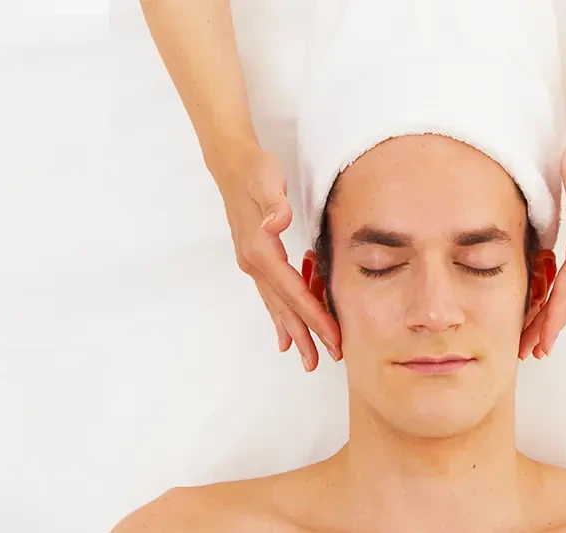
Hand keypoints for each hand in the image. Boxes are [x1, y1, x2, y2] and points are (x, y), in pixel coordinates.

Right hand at [214, 147, 341, 370]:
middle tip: (326, 360)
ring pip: (276, 305)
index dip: (313, 316)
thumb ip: (274, 204)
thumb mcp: (267, 180)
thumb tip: (278, 223)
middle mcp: (253, 263)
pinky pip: (270, 295)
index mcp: (260, 250)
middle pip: (284, 306)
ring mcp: (251, 264)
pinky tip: (284, 333)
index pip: (292, 291)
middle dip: (306, 334)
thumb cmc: (255, 170)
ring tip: (307, 357)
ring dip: (292, 332)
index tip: (333, 337)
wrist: (232, 165)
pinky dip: (279, 316)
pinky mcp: (254, 259)